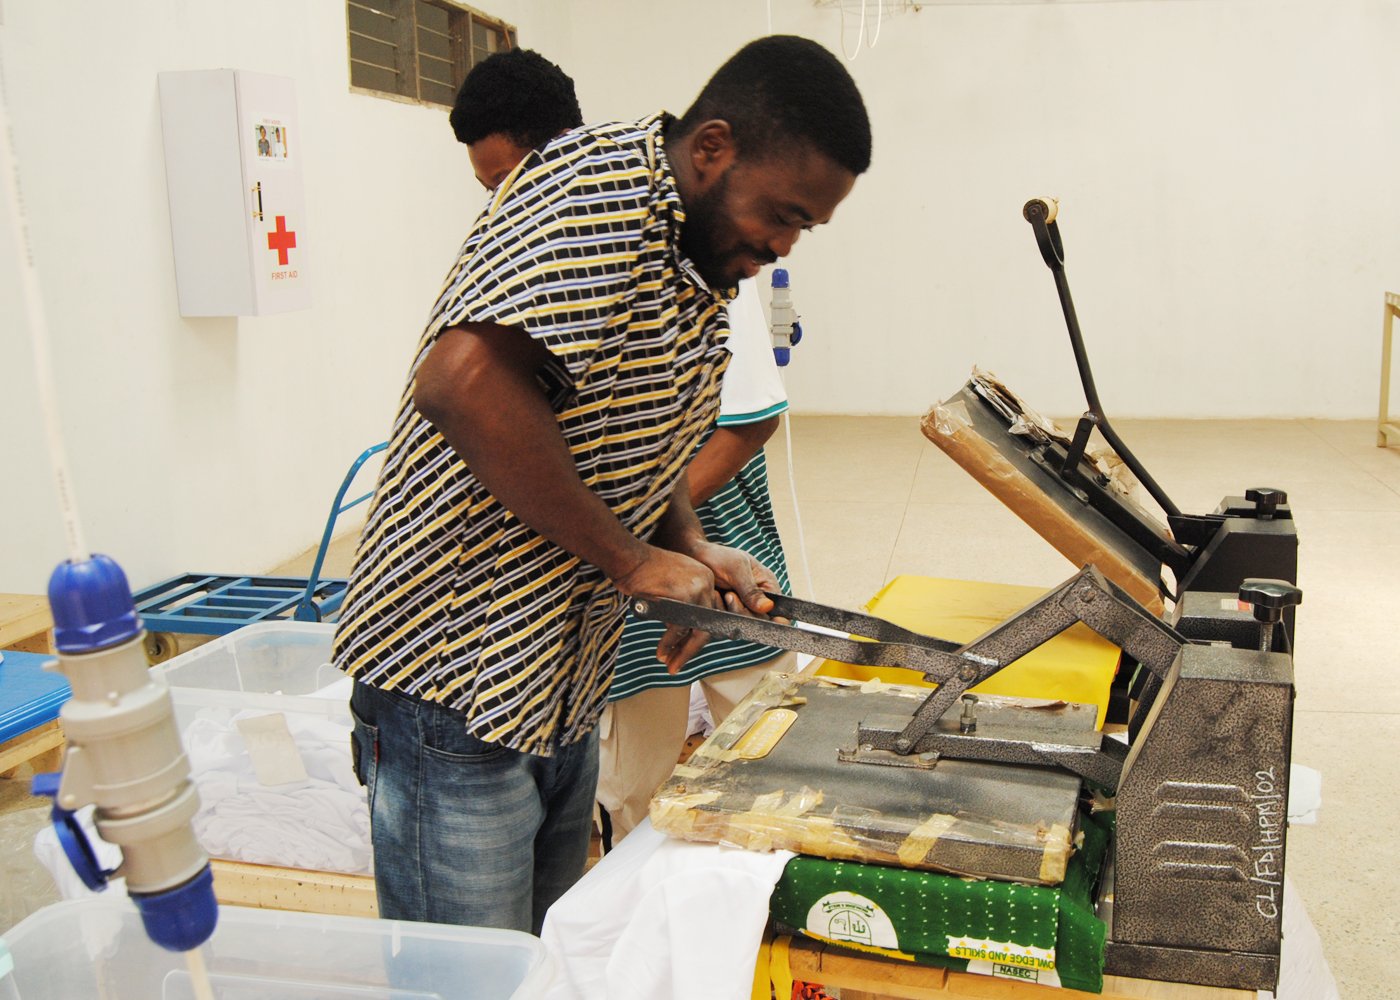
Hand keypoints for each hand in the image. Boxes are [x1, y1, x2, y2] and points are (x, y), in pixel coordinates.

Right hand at [612, 547, 722, 673]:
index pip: (710, 615)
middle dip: (692, 649)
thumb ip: (682, 606)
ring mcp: (698, 589)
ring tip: (669, 664)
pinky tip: (662, 652)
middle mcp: (707, 583)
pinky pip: (680, 628)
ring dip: (682, 652)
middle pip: (708, 625)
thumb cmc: (642, 572)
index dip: (697, 637)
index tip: (685, 651)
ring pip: (698, 631)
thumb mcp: (670, 587)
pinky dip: (670, 643)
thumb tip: (682, 635)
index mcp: (705, 579)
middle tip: (677, 665)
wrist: (628, 558)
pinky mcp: (685, 596)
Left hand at [690, 543, 778, 617]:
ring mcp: (741, 610)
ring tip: (719, 593)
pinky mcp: (726, 616)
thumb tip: (768, 607)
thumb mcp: (736, 569)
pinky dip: (717, 615)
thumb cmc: (717, 557)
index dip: (773, 619)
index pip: (779, 610)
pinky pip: (725, 626)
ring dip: (727, 612)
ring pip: (741, 625)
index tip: (756, 614)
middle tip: (729, 595)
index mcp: (767, 586)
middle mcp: (757, 601)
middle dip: (742, 611)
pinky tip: (712, 599)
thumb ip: (751, 590)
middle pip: (758, 621)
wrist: (694, 558)